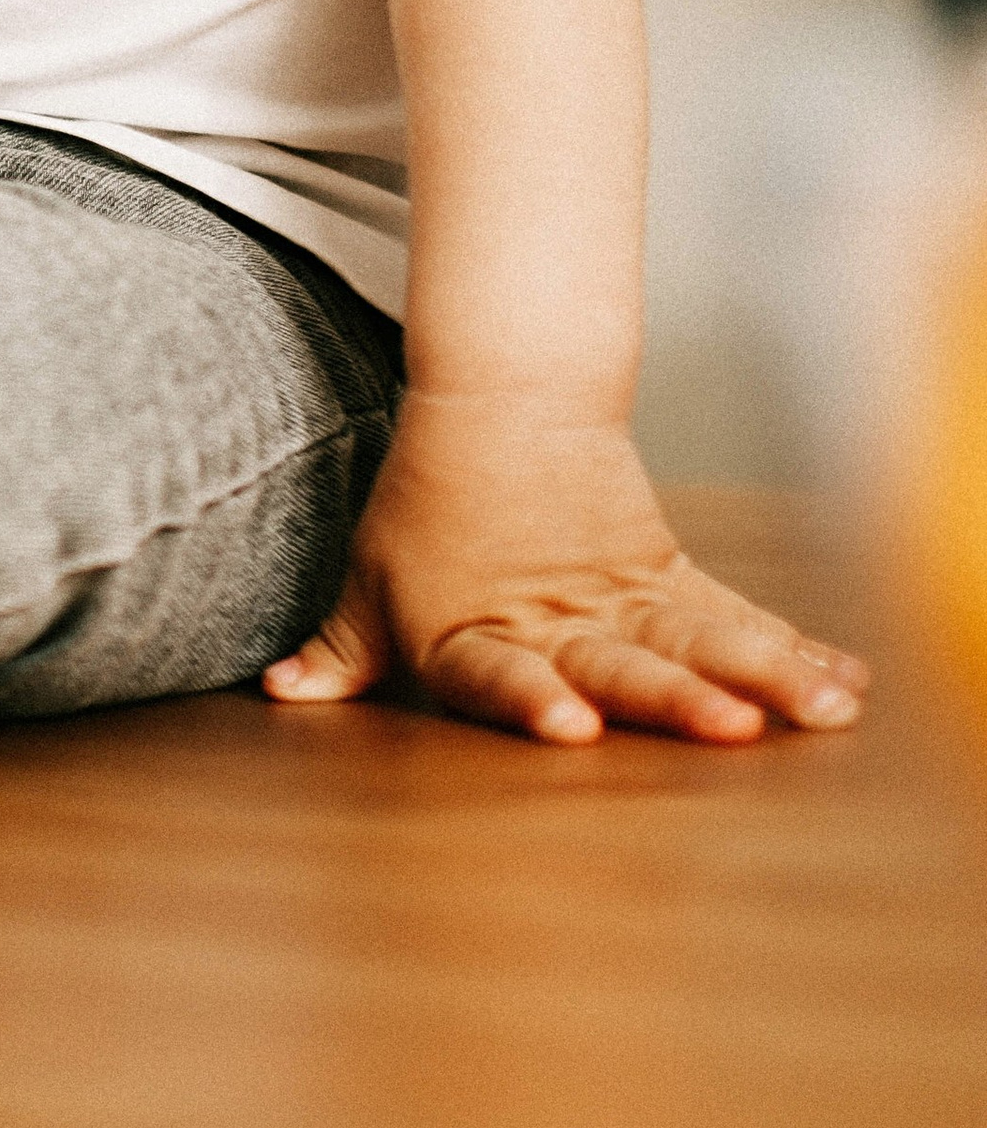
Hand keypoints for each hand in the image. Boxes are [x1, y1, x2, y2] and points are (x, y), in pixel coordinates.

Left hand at [263, 390, 869, 745]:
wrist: (504, 400)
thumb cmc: (427, 506)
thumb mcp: (370, 580)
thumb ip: (341, 654)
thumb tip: (281, 696)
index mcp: (476, 633)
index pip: (500, 673)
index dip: (532, 699)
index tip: (572, 724)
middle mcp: (559, 622)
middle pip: (622, 661)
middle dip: (676, 697)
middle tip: (729, 727)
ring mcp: (624, 599)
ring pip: (700, 639)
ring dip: (764, 676)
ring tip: (822, 710)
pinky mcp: (670, 577)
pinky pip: (740, 619)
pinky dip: (794, 649)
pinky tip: (847, 686)